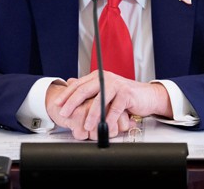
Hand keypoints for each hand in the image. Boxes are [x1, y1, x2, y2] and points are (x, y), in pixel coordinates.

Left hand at [54, 71, 172, 135]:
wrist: (147, 96)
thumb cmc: (125, 95)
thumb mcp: (105, 91)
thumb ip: (89, 88)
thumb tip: (70, 82)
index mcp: (98, 77)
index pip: (78, 85)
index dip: (67, 95)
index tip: (57, 104)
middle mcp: (106, 78)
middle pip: (85, 90)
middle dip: (72, 102)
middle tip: (64, 113)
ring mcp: (117, 85)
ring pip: (100, 100)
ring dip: (92, 114)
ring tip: (86, 125)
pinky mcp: (127, 94)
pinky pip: (116, 107)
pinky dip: (109, 118)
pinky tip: (104, 125)